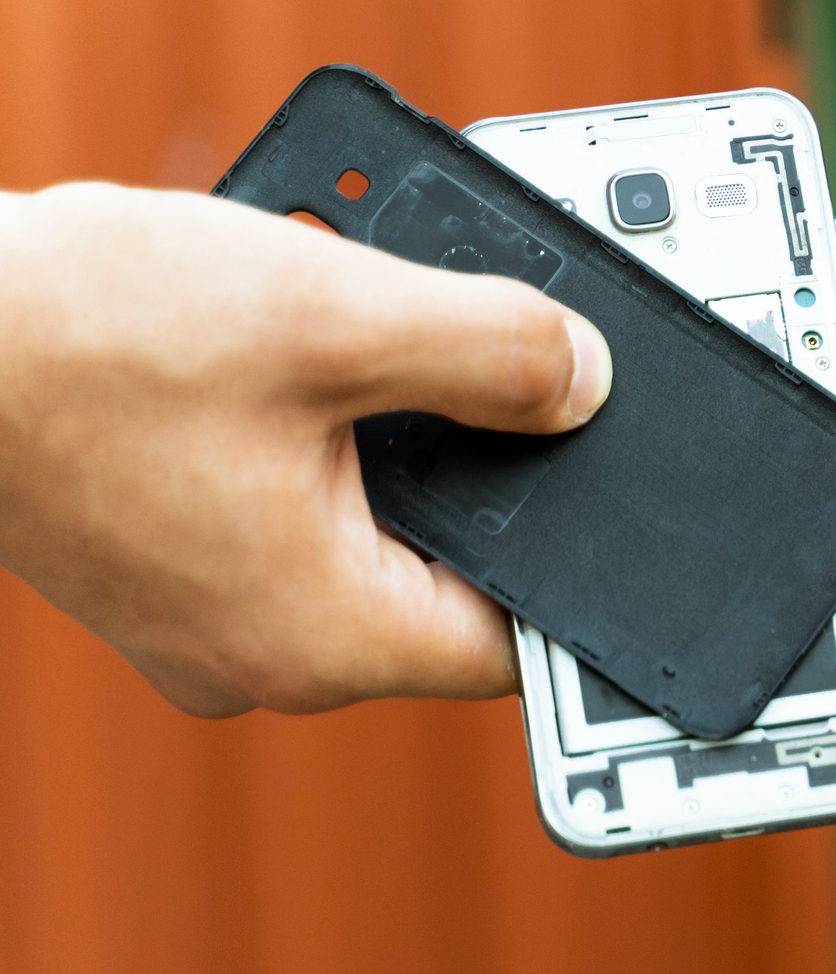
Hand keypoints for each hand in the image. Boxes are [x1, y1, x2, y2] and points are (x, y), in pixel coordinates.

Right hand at [0, 183, 613, 716]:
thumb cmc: (79, 333)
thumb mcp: (334, 316)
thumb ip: (492, 352)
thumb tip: (589, 383)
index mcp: (322, 639)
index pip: (520, 637)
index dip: (580, 559)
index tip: (617, 488)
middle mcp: (265, 657)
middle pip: (448, 574)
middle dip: (485, 469)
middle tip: (515, 371)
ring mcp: (207, 618)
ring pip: (366, 533)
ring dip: (397, 439)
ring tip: (389, 345)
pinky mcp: (166, 566)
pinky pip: (292, 512)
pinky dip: (322, 438)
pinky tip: (314, 354)